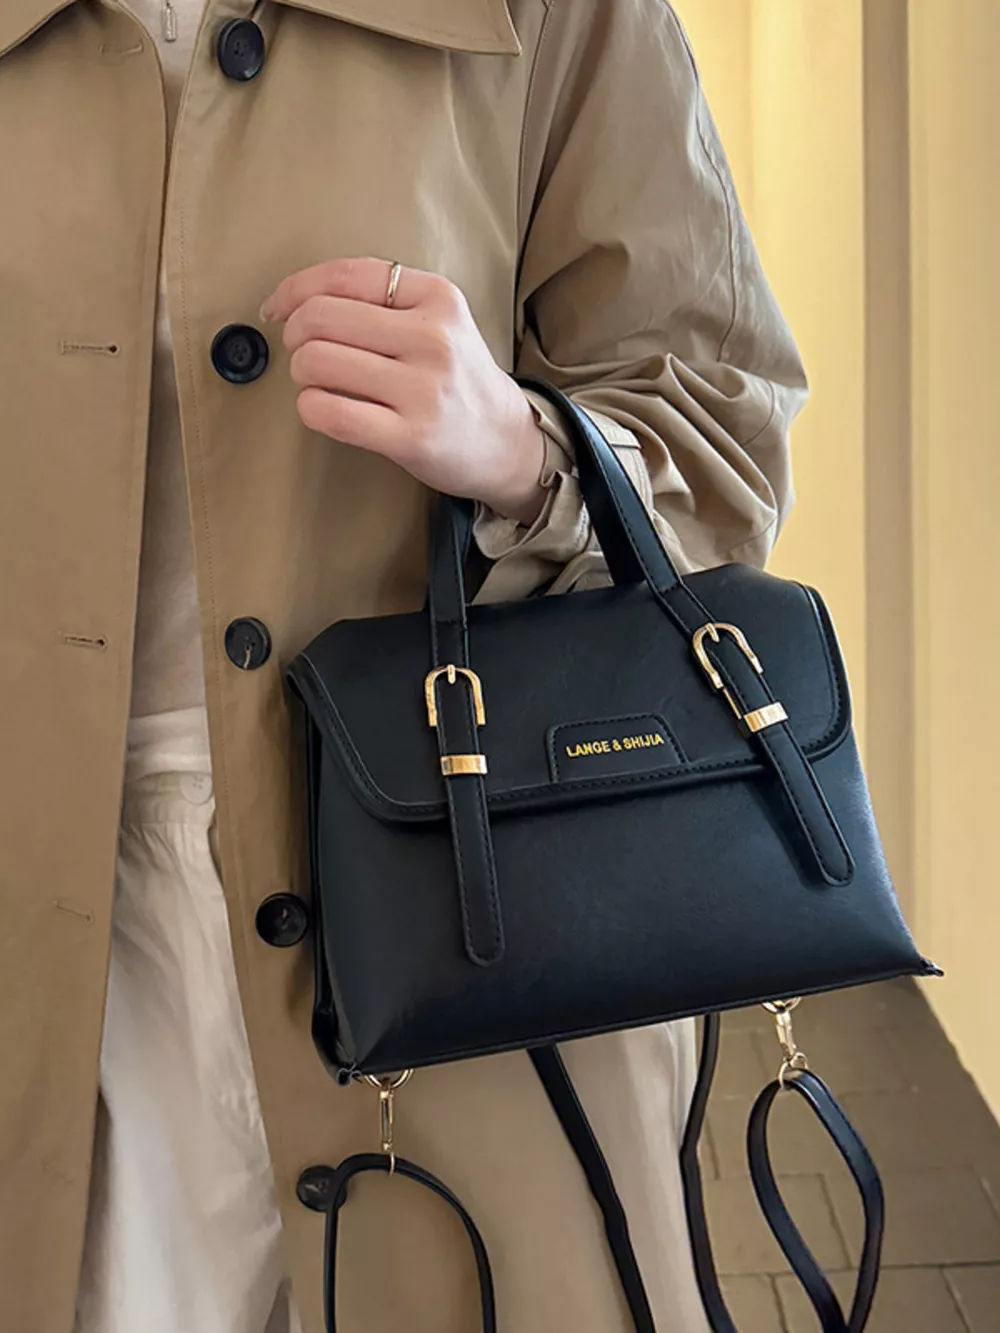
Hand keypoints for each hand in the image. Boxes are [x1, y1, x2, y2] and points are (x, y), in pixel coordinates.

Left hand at [259, 257, 547, 524]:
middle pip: (320, 318)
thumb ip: (380, 300)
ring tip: (319, 383)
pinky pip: (329, 413)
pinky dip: (310, 408)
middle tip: (303, 353)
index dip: (295, 289)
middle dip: (295, 335)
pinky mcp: (411, 437)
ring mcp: (423, 390)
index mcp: (437, 297)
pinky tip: (322, 408)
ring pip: (317, 363)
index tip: (278, 309)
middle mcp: (432, 339)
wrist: (506, 440)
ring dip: (301, 374)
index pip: (344, 275)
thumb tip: (293, 299)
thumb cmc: (456, 378)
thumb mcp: (438, 319)